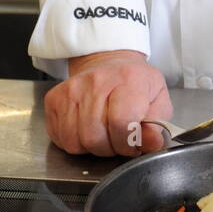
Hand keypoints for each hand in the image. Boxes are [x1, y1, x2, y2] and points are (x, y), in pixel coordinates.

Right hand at [44, 49, 173, 156]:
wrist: (109, 63)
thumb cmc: (135, 84)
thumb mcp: (158, 100)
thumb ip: (158, 125)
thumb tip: (152, 143)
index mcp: (128, 79)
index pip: (121, 123)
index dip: (127, 143)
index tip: (133, 143)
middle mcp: (96, 81)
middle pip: (95, 137)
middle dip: (110, 148)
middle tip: (118, 138)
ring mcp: (72, 89)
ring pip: (75, 141)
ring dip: (92, 147)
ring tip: (104, 133)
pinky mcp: (54, 99)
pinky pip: (61, 138)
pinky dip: (75, 142)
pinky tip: (87, 129)